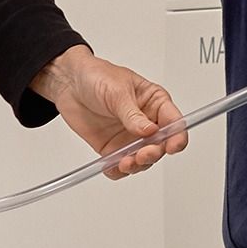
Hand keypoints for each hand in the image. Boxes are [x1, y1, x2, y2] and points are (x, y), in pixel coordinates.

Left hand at [33, 45, 187, 176]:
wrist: (69, 83)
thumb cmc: (97, 76)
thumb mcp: (117, 92)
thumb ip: (133, 114)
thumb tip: (149, 130)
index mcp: (154, 102)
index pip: (174, 122)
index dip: (177, 136)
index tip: (172, 146)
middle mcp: (146, 122)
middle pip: (160, 145)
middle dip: (153, 153)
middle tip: (142, 155)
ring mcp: (129, 136)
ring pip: (142, 160)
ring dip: (136, 165)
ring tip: (125, 163)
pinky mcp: (112, 147)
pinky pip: (119, 166)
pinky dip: (117, 171)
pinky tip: (113, 167)